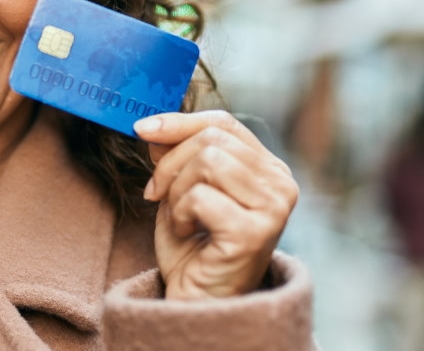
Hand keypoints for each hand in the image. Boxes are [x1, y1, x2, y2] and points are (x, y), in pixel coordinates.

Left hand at [134, 110, 297, 299]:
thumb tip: (154, 126)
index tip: (142, 129)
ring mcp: (273, 208)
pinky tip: (188, 234)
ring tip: (180, 218)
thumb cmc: (193, 248)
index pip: (224, 123)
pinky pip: (200, 196)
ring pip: (207, 161)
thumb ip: (175, 155)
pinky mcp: (254, 232)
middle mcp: (281, 185)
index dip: (179, 122)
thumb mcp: (180, 190)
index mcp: (269, 169)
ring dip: (177, 190)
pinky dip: (180, 214)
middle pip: (212, 139)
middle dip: (170, 164)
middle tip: (156, 194)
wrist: (196, 300)